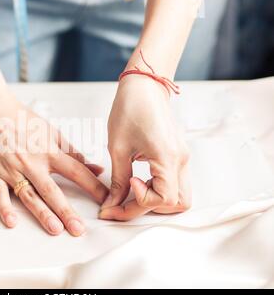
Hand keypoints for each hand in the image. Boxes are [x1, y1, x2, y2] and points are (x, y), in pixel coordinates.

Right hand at [0, 90, 108, 235]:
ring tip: (54, 229)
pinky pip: (0, 194)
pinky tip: (13, 222)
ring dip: (42, 213)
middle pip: (52, 190)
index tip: (105, 200)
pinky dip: (5, 208)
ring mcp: (12, 169)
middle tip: (78, 228)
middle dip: (66, 211)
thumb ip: (72, 151)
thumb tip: (94, 167)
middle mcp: (31, 162)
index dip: (93, 187)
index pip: (76, 172)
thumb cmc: (20, 118)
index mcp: (48, 150)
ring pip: (29, 195)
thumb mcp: (50, 131)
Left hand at [99, 76, 190, 220]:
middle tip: (122, 202)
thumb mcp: (117, 148)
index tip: (125, 188)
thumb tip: (112, 204)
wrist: (145, 86)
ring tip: (131, 192)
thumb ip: (118, 180)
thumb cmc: (129, 110)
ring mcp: (183, 158)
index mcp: (167, 157)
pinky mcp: (178, 156)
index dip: (141, 202)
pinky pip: (175, 183)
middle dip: (149, 208)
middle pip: (178, 204)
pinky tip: (138, 182)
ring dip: (156, 201)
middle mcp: (181, 160)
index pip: (164, 199)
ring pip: (180, 196)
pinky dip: (158, 190)